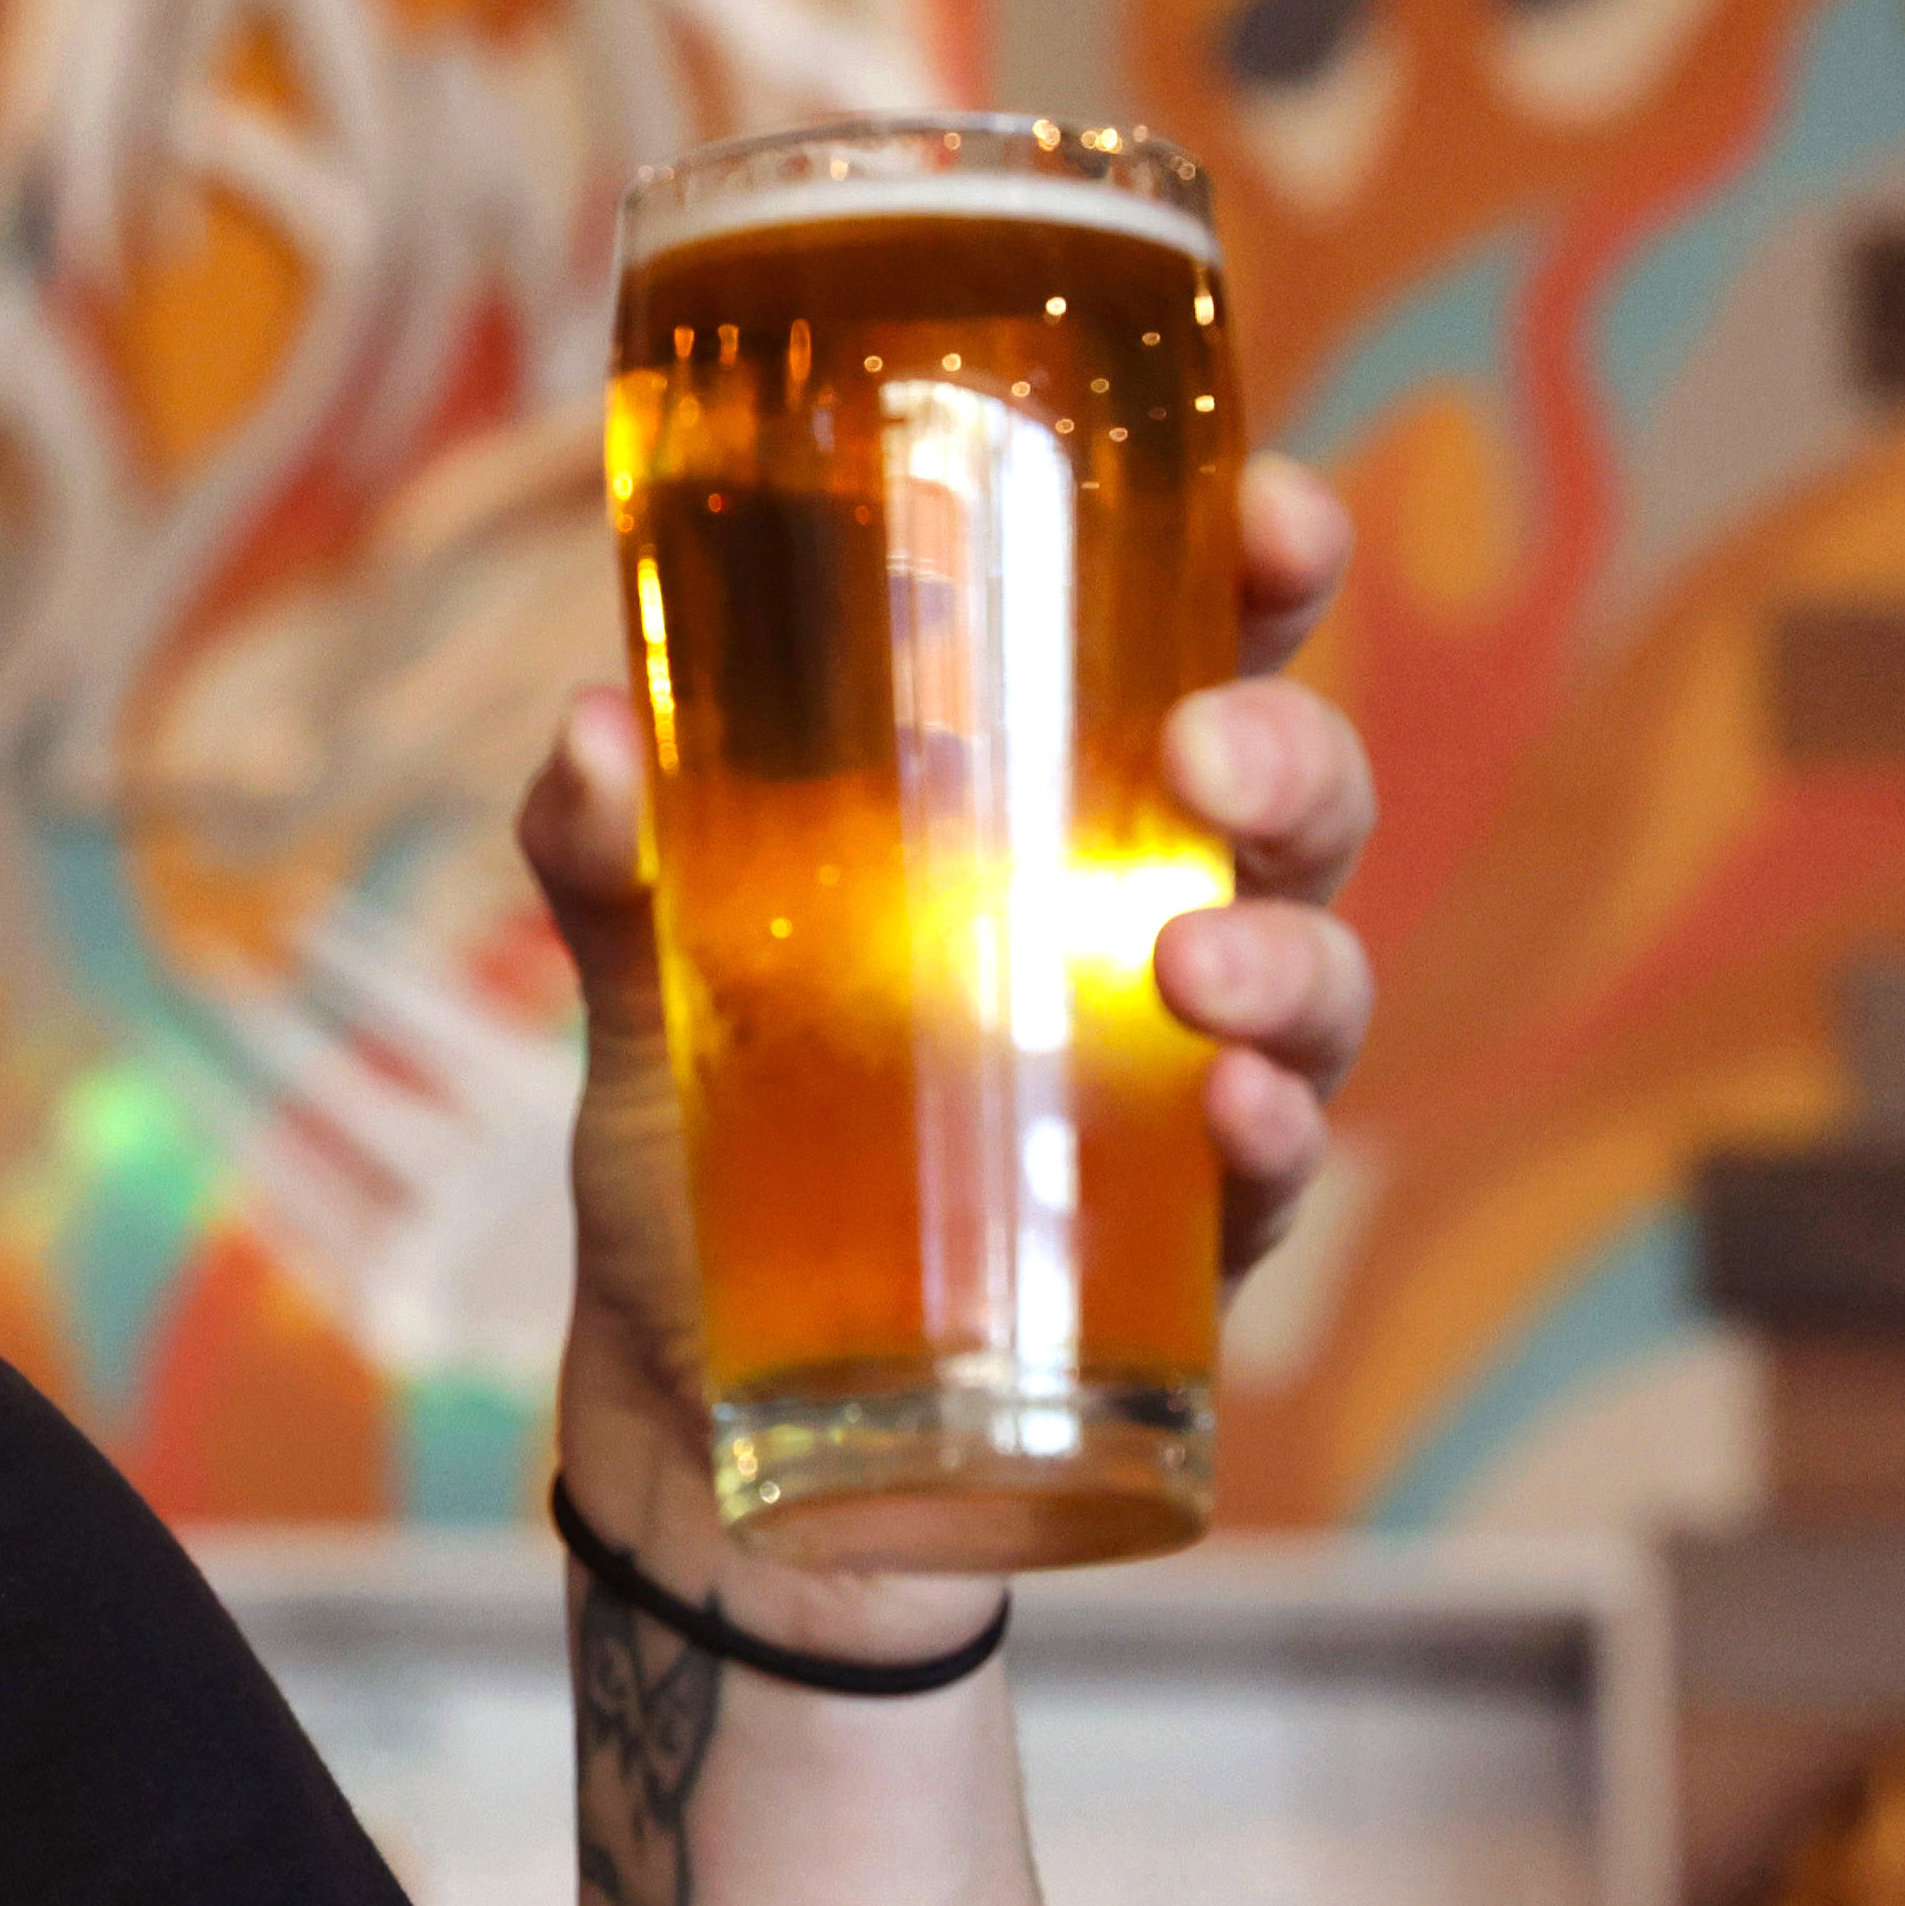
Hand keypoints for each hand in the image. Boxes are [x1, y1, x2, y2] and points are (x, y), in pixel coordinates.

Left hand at [517, 453, 1377, 1635]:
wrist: (695, 1388)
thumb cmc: (701, 1125)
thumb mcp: (638, 969)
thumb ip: (602, 851)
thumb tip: (593, 729)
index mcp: (1037, 802)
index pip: (1184, 646)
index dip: (1261, 570)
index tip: (1270, 517)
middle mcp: (1138, 920)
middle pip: (1287, 796)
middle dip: (1289, 750)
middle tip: (1210, 744)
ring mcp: (1176, 1083)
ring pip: (1311, 978)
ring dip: (1286, 957)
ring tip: (1197, 966)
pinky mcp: (1175, 1244)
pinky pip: (1268, 1174)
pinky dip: (1270, 1136)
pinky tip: (1231, 1119)